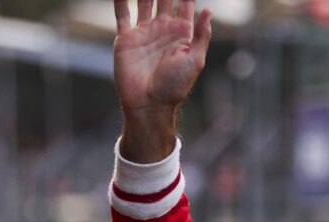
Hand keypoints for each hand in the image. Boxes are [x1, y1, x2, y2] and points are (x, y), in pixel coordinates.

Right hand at [113, 0, 211, 162]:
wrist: (149, 104)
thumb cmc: (175, 86)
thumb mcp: (195, 61)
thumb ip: (201, 36)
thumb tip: (209, 11)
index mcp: (181, 33)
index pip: (185, 3)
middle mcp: (163, 29)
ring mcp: (144, 32)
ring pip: (143, 1)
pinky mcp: (126, 38)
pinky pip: (122, 14)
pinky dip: (120, 0)